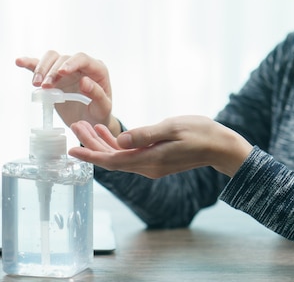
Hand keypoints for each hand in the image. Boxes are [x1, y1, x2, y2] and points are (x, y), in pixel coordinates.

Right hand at [16, 50, 120, 134]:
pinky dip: (30, 63)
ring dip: (41, 69)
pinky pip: (40, 66)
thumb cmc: (99, 113)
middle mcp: (80, 66)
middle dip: (52, 71)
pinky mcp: (53, 76)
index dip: (71, 63)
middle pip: (63, 58)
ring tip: (36, 84)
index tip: (62, 72)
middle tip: (45, 87)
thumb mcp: (103, 108)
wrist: (90, 121)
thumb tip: (84, 81)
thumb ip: (97, 94)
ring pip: (51, 58)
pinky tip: (20, 62)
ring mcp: (65, 69)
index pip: (82, 59)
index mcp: (96, 69)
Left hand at [68, 115, 252, 177]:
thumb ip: (145, 134)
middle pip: (111, 159)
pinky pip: (129, 155)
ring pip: (119, 157)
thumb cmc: (201, 132)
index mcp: (149, 160)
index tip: (71, 149)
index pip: (112, 160)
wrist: (222, 146)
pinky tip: (107, 132)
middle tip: (74, 127)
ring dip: (101, 143)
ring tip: (85, 126)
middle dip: (91, 144)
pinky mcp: (155, 160)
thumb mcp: (172, 127)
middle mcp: (147, 167)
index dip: (90, 154)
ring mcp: (151, 165)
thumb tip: (119, 140)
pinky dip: (115, 144)